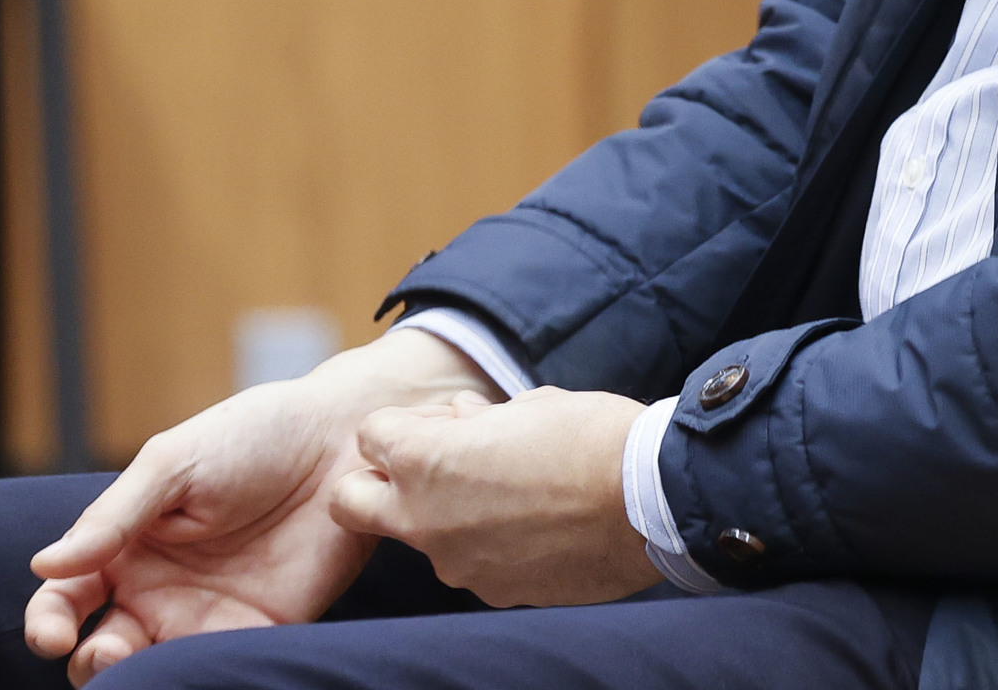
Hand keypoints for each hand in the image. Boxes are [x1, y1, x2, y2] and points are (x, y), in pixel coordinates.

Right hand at [23, 330, 497, 682]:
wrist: (342, 440)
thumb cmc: (250, 436)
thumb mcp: (173, 464)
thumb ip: (114, 516)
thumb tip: (45, 566)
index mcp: (125, 547)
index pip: (65, 599)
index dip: (48, 622)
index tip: (51, 634)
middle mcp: (158, 592)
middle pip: (101, 653)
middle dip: (93, 667)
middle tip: (107, 654)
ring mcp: (207, 619)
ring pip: (157, 675)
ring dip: (143, 682)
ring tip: (148, 669)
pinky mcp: (262, 634)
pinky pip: (222, 673)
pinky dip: (205, 680)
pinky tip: (206, 670)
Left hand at [326, 384, 661, 606]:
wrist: (648, 500)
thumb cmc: (587, 437)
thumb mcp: (526, 405)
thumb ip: (476, 420)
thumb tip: (461, 420)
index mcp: (424, 458)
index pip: (370, 436)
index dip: (405, 425)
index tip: (439, 424)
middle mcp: (424, 517)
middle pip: (349, 504)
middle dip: (373, 485)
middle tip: (428, 470)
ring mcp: (456, 563)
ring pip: (421, 536)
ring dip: (446, 515)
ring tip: (512, 493)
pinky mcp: (492, 592)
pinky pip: (470, 563)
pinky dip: (489, 545)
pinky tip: (536, 526)